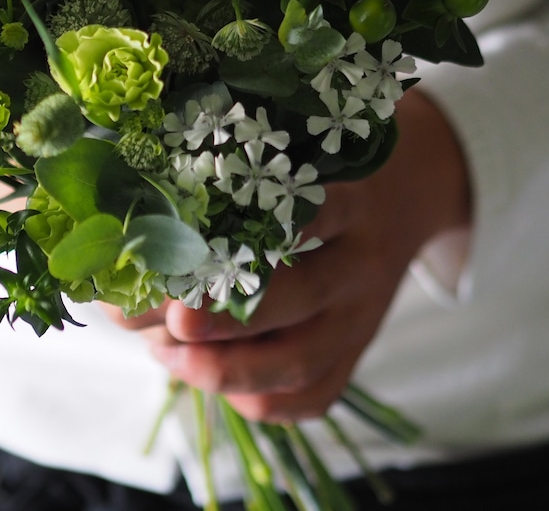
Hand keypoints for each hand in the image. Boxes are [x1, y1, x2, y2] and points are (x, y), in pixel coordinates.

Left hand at [109, 88, 470, 422]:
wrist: (411, 189)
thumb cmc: (324, 163)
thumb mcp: (296, 148)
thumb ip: (234, 182)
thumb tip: (137, 231)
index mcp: (348, 197)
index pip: (306, 217)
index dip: (247, 238)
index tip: (186, 251)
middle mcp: (361, 261)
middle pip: (301, 297)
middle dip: (226, 318)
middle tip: (169, 319)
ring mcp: (362, 316)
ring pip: (303, 361)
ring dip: (227, 370)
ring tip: (168, 355)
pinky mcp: (357, 353)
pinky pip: (313, 396)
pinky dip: (256, 400)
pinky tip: (205, 376)